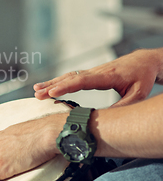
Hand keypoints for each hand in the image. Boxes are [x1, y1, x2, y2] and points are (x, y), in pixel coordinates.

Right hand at [34, 49, 162, 106]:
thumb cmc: (142, 77)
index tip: (52, 93)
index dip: (66, 87)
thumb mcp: (137, 95)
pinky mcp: (91, 73)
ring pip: (68, 76)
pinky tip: (49, 86)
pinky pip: (72, 77)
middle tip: (37, 94)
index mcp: (108, 75)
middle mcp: (97, 71)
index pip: (82, 81)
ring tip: (36, 90)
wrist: (145, 61)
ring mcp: (92, 71)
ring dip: (52, 83)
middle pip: (70, 78)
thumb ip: (122, 107)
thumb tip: (104, 120)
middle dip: (52, 86)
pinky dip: (59, 81)